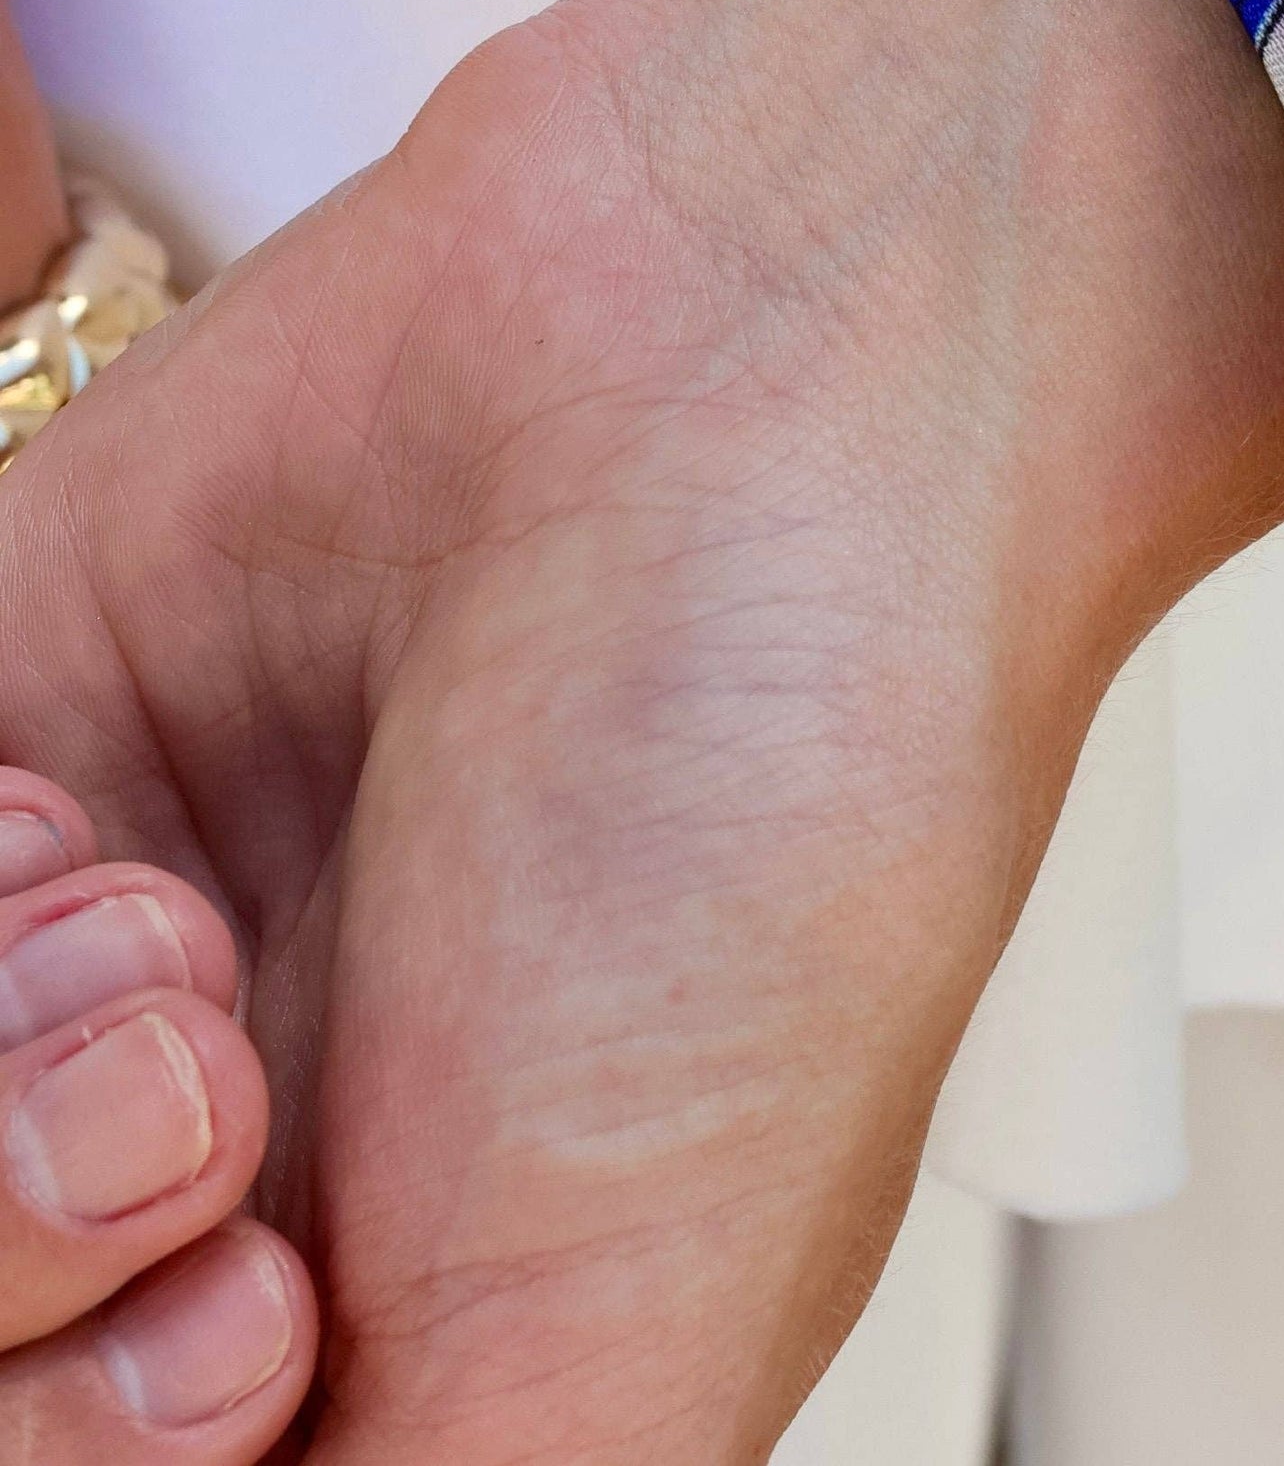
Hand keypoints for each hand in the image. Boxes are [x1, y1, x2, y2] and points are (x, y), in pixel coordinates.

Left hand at [0, 0, 1283, 1461]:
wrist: (755, 348)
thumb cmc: (788, 800)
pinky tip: (92, 826)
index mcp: (410, 1357)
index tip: (263, 1351)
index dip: (92, 1458)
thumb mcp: (612, 1383)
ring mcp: (91, 960)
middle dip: (18, 1299)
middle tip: (237, 1158)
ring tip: (182, 942)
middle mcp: (236, 1174)